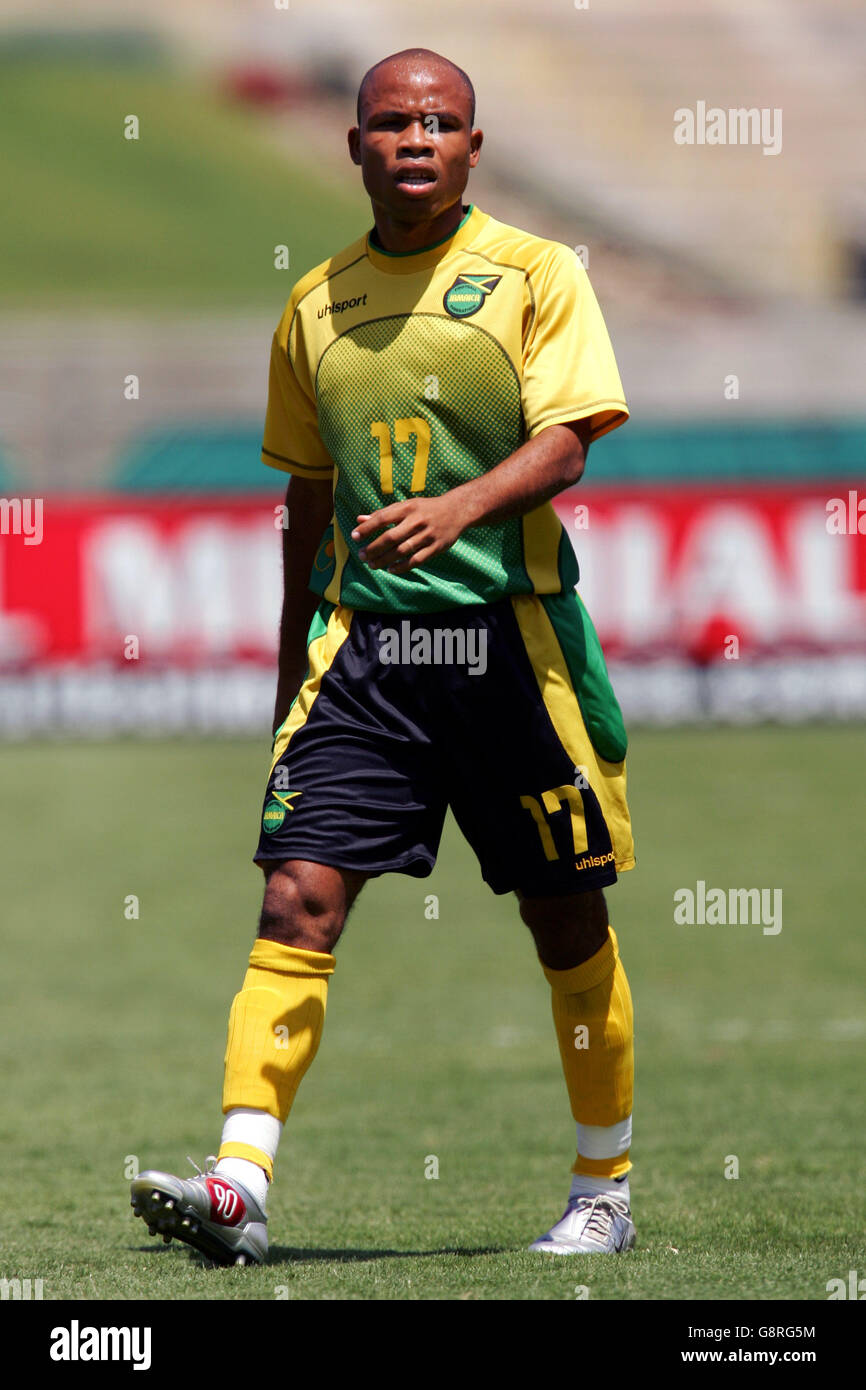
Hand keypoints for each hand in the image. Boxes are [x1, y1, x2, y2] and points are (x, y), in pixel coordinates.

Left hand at [351, 496, 466, 572]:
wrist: (457, 510)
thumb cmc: (425, 508)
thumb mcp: (405, 506)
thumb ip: (383, 514)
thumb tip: (359, 520)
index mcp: (408, 508)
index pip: (383, 518)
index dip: (367, 528)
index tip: (354, 537)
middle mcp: (417, 521)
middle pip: (391, 537)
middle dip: (374, 548)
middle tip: (362, 555)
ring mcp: (428, 535)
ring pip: (402, 551)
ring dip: (385, 560)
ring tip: (372, 565)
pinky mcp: (437, 547)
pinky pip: (417, 560)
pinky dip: (402, 567)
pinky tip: (390, 570)